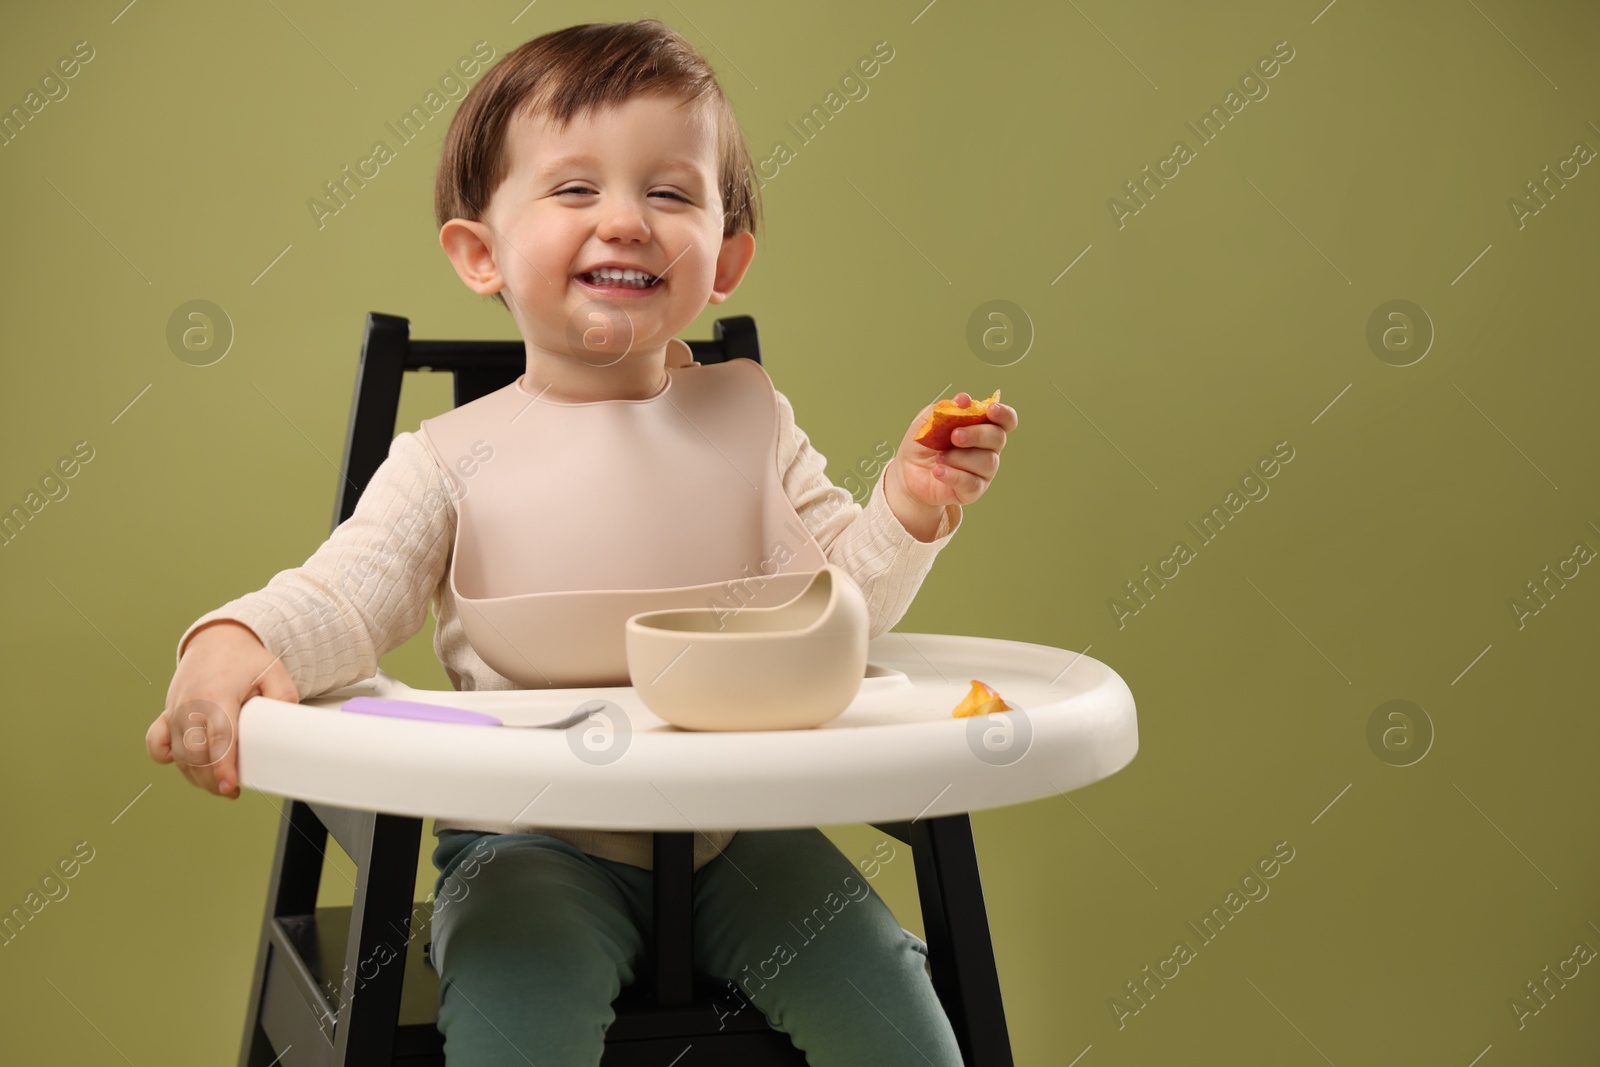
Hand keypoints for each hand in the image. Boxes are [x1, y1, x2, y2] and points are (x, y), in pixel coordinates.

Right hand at [145, 620, 299, 798]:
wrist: (217, 640)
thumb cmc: (245, 659)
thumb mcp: (273, 670)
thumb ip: (284, 696)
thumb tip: (288, 722)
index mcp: (217, 694)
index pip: (218, 738)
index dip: (223, 766)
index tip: (230, 786)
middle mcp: (190, 704)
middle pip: (195, 753)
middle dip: (211, 779)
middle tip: (231, 790)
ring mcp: (174, 710)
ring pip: (178, 754)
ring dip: (196, 776)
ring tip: (219, 785)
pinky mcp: (165, 713)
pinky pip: (156, 743)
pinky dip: (166, 757)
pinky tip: (187, 766)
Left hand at [895, 393, 1017, 507]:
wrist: (908, 473)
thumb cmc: (924, 444)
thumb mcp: (927, 422)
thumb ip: (945, 409)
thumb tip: (964, 399)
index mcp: (982, 428)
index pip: (1005, 421)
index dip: (1004, 414)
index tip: (991, 410)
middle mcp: (988, 449)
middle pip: (998, 438)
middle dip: (977, 434)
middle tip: (954, 436)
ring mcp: (983, 472)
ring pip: (987, 462)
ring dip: (959, 457)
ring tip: (938, 458)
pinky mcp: (973, 491)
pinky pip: (971, 483)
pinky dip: (953, 475)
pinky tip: (938, 471)